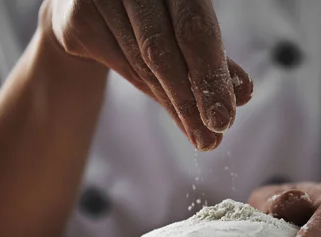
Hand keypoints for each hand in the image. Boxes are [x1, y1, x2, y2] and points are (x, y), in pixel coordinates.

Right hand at [39, 0, 253, 150]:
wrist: (90, 3)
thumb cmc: (153, 15)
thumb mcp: (188, 29)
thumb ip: (213, 58)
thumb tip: (243, 92)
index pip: (195, 30)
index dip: (211, 76)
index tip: (224, 120)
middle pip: (163, 51)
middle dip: (190, 101)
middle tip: (211, 139)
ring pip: (142, 64)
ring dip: (174, 105)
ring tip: (199, 136)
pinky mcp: (78, 16)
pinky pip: (120, 65)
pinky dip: (148, 90)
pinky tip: (170, 107)